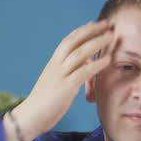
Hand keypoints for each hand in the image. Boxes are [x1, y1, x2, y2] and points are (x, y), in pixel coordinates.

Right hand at [9, 20, 115, 140]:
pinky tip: (107, 60)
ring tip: (110, 36)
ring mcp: (59, 76)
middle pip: (74, 41)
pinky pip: (82, 72)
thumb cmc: (46, 102)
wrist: (30, 117)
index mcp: (53, 63)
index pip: (68, 40)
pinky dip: (96, 64)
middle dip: (91, 30)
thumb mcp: (57, 82)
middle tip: (107, 23)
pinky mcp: (65, 89)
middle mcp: (56, 65)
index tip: (95, 23)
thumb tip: (85, 62)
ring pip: (79, 53)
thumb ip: (70, 71)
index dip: (82, 30)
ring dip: (96, 43)